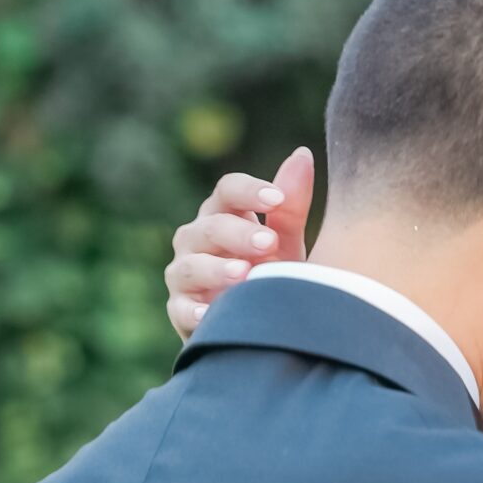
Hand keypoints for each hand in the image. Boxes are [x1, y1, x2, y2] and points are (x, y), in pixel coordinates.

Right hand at [164, 146, 314, 340]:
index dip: (249, 191)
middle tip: (269, 243)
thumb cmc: (271, 278)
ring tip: (245, 275)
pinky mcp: (180, 310)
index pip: (227, 190)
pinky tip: (210, 313)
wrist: (262, 328)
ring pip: (190, 265)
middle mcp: (197, 239)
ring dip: (216, 269)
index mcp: (223, 215)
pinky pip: (181, 308)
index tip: (277, 199)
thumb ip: (290, 207)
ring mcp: (185, 274)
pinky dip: (194, 311)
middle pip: (210, 226)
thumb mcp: (284, 244)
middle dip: (238, 233)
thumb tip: (302, 154)